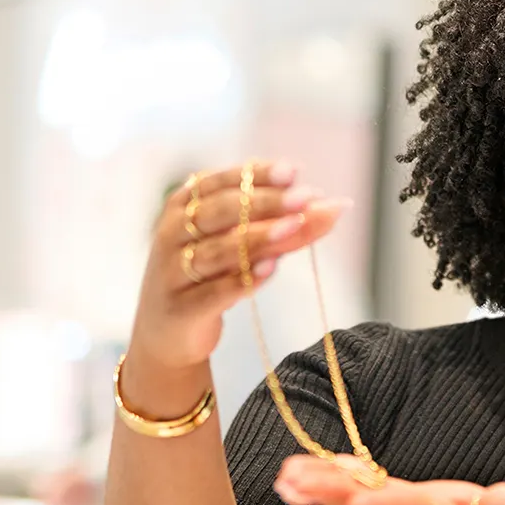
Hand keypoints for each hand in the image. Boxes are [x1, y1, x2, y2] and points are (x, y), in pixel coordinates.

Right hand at [122, 160, 349, 415]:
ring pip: (217, 250)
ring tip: (293, 227)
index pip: (221, 181)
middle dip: (265, 202)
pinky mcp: (181, 308)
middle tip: (305, 197)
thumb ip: (286, 224)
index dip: (257, 175)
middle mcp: (172, 232)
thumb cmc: (210, 275)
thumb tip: (336, 205)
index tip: (294, 172)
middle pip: (220, 211)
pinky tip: (271, 270)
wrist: (168, 332)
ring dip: (257, 237)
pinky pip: (213, 292)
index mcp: (183, 205)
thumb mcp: (244, 244)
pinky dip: (243, 281)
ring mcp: (172, 271)